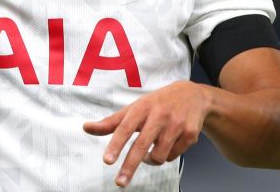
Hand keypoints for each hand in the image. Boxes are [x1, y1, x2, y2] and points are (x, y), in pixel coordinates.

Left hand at [82, 81, 210, 187]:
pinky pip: (172, 156)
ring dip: (150, 160)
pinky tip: (168, 143)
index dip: (116, 145)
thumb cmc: (158, 103)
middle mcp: (159, 115)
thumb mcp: (135, 108)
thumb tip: (86, 128)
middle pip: (141, 145)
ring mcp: (176, 125)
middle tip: (120, 182)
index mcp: (142, 107)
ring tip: (150, 152)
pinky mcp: (190, 134)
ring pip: (159, 156)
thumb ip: (111, 122)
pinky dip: (166, 155)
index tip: (107, 160)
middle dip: (129, 166)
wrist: (194, 96)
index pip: (125, 127)